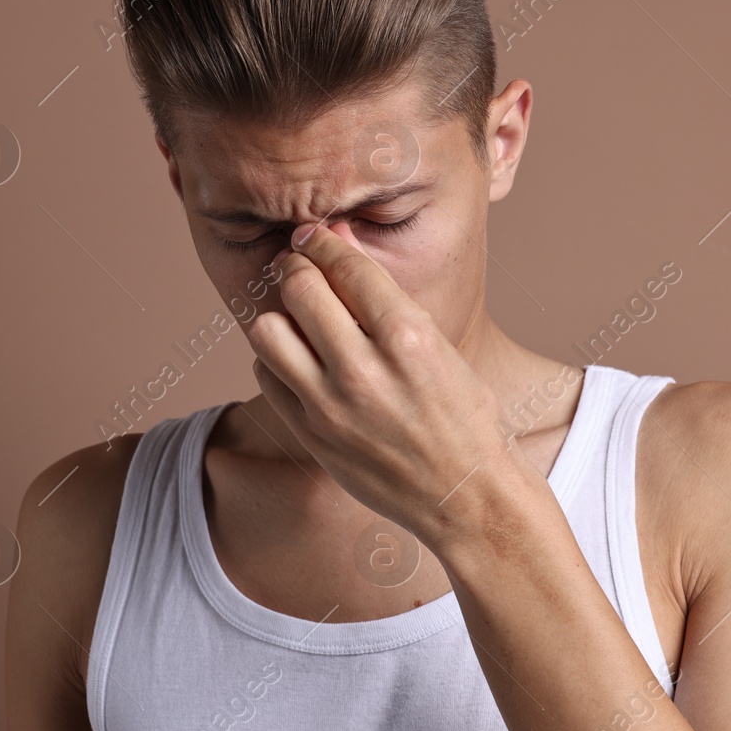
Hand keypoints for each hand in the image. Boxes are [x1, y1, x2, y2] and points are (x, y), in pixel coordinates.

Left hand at [247, 219, 526, 548]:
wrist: (464, 495)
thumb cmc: (462, 415)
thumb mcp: (439, 347)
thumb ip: (384, 301)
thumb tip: (337, 243)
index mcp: (408, 338)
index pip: (347, 267)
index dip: (324, 241)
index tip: (312, 234)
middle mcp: (364, 370)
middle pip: (299, 289)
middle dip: (296, 268)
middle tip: (299, 268)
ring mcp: (331, 406)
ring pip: (267, 331)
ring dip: (279, 314)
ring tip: (298, 318)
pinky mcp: (310, 435)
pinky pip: (266, 375)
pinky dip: (275, 359)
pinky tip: (298, 361)